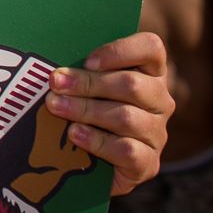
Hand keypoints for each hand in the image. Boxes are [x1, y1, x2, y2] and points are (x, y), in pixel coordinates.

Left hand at [44, 31, 172, 194]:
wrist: (91, 162)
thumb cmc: (84, 107)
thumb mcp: (84, 82)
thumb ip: (77, 67)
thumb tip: (53, 63)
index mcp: (149, 72)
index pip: (151, 48)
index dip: (121, 51)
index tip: (88, 61)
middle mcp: (159, 101)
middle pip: (132, 84)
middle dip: (88, 83)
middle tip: (55, 83)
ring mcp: (156, 133)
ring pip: (126, 117)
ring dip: (86, 110)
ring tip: (55, 106)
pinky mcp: (148, 163)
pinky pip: (127, 150)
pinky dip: (97, 141)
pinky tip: (74, 133)